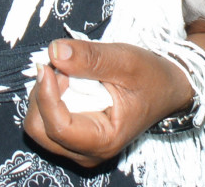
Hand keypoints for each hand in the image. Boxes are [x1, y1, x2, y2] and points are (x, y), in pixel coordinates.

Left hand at [23, 39, 195, 166]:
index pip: (57, 126)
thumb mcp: (126, 61)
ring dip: (44, 94)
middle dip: (43, 95)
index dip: (46, 95)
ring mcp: (78, 147)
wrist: (166, 88)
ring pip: (38, 124)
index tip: (50, 66)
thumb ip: (91, 58)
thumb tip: (54, 51)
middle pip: (40, 128)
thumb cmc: (150, 77)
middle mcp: (88, 152)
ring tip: (70, 74)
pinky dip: (48, 97)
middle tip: (64, 69)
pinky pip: (44, 119)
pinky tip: (68, 82)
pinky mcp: (73, 137)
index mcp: (103, 141)